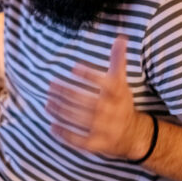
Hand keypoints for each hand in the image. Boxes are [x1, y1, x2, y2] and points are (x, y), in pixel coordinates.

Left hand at [46, 35, 152, 160]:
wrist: (133, 134)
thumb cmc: (122, 102)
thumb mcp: (122, 82)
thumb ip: (118, 60)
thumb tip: (120, 37)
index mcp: (117, 94)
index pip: (103, 82)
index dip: (88, 74)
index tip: (73, 67)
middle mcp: (110, 111)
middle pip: (85, 101)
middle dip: (66, 92)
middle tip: (51, 85)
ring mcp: (103, 129)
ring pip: (79, 119)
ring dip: (61, 111)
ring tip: (48, 102)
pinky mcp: (97, 144)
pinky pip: (78, 140)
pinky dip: (64, 134)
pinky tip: (52, 126)